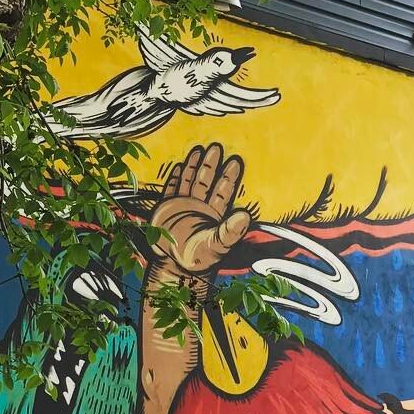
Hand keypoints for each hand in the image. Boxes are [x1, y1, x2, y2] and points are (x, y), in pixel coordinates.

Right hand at [149, 143, 252, 274]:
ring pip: (190, 182)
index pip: (223, 192)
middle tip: (217, 147)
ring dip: (194, 166)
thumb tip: (246, 215)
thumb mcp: (217, 244)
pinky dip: (176, 178)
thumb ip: (231, 231)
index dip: (228, 177)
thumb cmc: (198, 259)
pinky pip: (172, 189)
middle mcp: (200, 208)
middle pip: (206, 181)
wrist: (174, 267)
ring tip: (198, 149)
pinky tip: (180, 166)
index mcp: (214, 215)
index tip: (235, 161)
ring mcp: (183, 207)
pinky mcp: (167, 209)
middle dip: (211, 165)